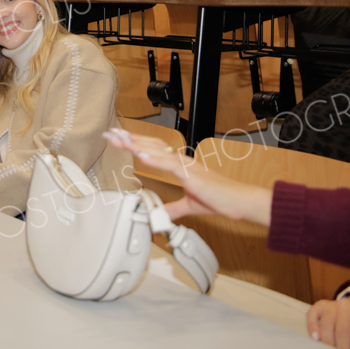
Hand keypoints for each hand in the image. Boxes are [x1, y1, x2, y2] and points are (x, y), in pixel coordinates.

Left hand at [105, 129, 272, 225]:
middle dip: (129, 139)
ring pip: (158, 150)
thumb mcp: (189, 205)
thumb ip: (173, 208)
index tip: (118, 138)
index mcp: (179, 164)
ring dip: (137, 145)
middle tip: (110, 133)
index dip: (135, 142)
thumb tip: (160, 215)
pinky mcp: (192, 174)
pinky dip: (155, 159)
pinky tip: (141, 155)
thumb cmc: (219, 199)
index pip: (153, 148)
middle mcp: (181, 160)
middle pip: (151, 144)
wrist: (238, 203)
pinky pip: (171, 164)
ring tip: (120, 140)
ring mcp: (186, 165)